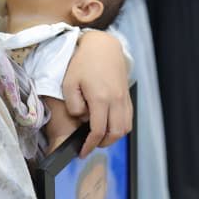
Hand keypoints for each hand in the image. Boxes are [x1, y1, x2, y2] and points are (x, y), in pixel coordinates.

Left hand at [61, 31, 132, 157]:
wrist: (103, 46)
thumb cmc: (83, 63)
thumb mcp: (69, 83)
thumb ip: (73, 105)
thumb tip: (82, 118)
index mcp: (100, 98)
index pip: (97, 131)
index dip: (89, 145)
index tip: (82, 152)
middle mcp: (115, 100)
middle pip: (115, 133)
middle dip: (103, 144)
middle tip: (91, 146)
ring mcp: (124, 98)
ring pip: (125, 127)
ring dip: (114, 137)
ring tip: (100, 137)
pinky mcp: (127, 95)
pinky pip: (129, 118)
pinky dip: (121, 126)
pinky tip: (109, 125)